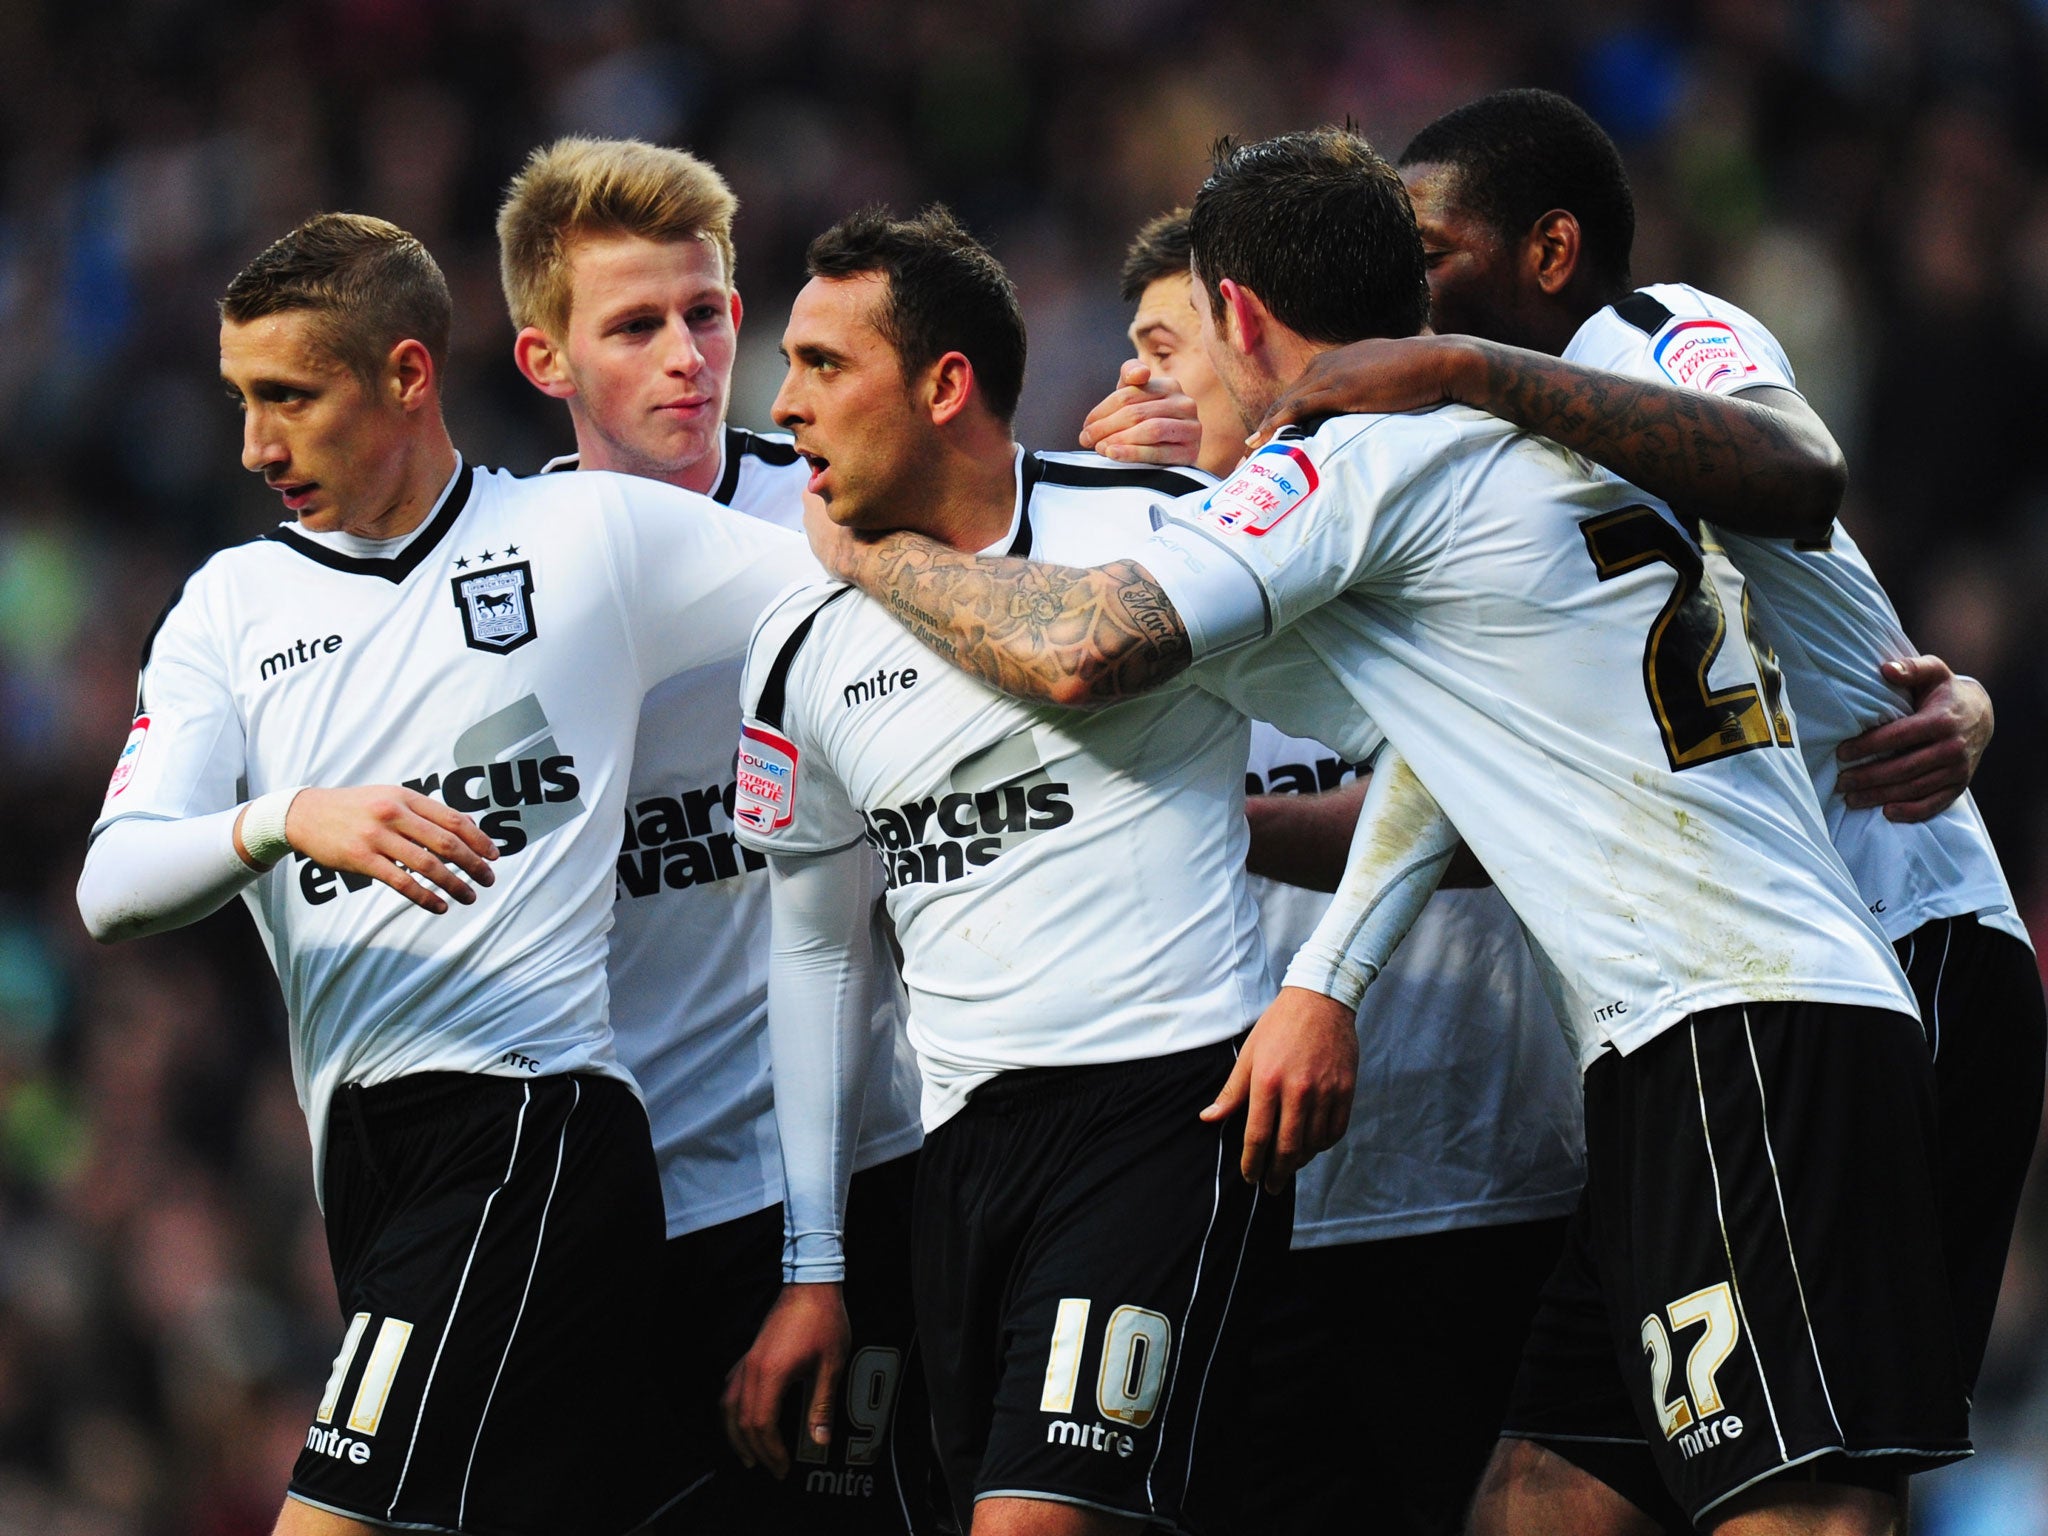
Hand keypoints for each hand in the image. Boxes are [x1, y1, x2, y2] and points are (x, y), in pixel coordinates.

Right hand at [258, 786, 496, 913]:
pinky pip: (402, 882)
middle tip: (489, 878)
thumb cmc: (355, 807)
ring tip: (470, 896)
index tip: (494, 855)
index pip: (453, 819)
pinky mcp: (362, 859)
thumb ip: (425, 812)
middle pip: (446, 843)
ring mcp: (377, 836)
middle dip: (474, 863)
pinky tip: (440, 905)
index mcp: (406, 797)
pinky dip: (425, 896)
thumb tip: (466, 827)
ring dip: (454, 884)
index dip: (479, 839)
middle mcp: (394, 814)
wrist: (304, 814)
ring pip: (427, 865)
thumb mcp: (390, 797)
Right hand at [722, 1282, 848, 1478]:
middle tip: (771, 1469)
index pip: (762, 1424)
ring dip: (735, 1434)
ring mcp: (747, 1360)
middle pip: (742, 1420)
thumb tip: (820, 1440)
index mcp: (772, 1374)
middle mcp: (752, 1369)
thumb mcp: (831, 1364)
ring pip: (729, 1406)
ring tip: (748, 1456)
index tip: (783, 1468)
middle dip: (756, 1450)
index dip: (771, 1451)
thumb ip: (822, 1404)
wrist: (811, 1285)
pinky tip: (738, 1419)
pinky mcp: (749, 1354)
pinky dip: (731, 1411)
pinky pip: (730, 1389)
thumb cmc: (824, 1321)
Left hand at [1078, 361, 1203, 466]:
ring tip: (1099, 448)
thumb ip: (1129, 378)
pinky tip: (1114, 455)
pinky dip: (1133, 453)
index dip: (1102, 410)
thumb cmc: (1147, 425)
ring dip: (1119, 439)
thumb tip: (1137, 374)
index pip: (1128, 395)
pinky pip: (1158, 451)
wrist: (1172, 458)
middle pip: (1136, 412)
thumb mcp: (1136, 400)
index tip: (1086, 426)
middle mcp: (1184, 403)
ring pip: (1149, 429)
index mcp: (1169, 385)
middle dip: (1106, 427)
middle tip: (1086, 440)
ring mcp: (1191, 428)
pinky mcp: (1190, 452)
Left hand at [1200, 987, 1357, 1193]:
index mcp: (1267, 1081)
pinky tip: (1312, 1146)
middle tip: (1271, 1186)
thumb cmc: (1278, 1026)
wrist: (1320, 1000)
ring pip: (1313, 1143)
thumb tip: (1209, 1118)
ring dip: (1300, 1161)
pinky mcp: (1345, 1089)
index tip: (1250, 1176)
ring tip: (1290, 1166)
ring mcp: (1325, 1091)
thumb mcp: (1248, 1054)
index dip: (1252, 1162)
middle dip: (1277, 1173)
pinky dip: (1323, 1144)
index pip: (1258, 1135)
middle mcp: (1298, 1090)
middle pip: (1287, 1147)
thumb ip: (1232, 1091)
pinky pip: (1335, 1130)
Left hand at [1247, 335, 1475, 448]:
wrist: (1437, 362)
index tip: (1265, 441)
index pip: (1297, 394)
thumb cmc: (1417, 375)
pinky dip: (1276, 424)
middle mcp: (1324, 366)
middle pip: (1284, 399)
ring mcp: (1330, 375)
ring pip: (1285, 405)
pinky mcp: (1338, 388)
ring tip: (1249, 456)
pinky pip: (1297, 408)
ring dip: (1264, 430)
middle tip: (1247, 454)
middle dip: (1264, 426)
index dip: (1278, 418)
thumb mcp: (1381, 381)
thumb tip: (1360, 414)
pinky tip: (1262, 440)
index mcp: (1333, 363)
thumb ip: (1362, 394)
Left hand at [1837, 655, 1992, 821]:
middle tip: (1840, 782)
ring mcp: (1958, 770)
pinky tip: (1886, 812)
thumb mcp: (1934, 671)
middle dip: (1868, 777)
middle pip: (1903, 768)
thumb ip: (1911, 668)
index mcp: (1942, 721)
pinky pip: (1935, 804)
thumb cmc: (1945, 692)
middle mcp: (1953, 748)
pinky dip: (1911, 812)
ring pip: (1915, 789)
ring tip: (1852, 799)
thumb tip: (1886, 669)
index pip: (1898, 737)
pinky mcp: (1960, 785)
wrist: (1982, 714)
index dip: (1867, 746)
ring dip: (1881, 797)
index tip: (1841, 753)